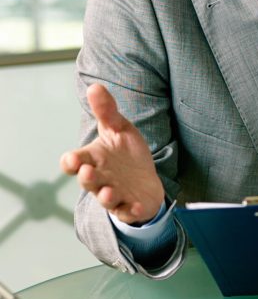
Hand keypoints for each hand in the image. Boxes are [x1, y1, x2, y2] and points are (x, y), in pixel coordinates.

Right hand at [60, 83, 164, 223]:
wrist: (145, 180)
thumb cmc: (126, 153)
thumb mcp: (120, 129)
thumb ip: (107, 111)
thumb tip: (94, 86)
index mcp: (93, 159)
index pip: (74, 162)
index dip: (70, 162)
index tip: (72, 159)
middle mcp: (100, 178)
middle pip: (88, 181)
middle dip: (87, 178)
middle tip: (87, 172)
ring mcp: (114, 194)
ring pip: (105, 198)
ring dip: (106, 196)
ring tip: (109, 192)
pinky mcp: (129, 207)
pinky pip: (127, 211)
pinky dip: (130, 211)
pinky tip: (135, 207)